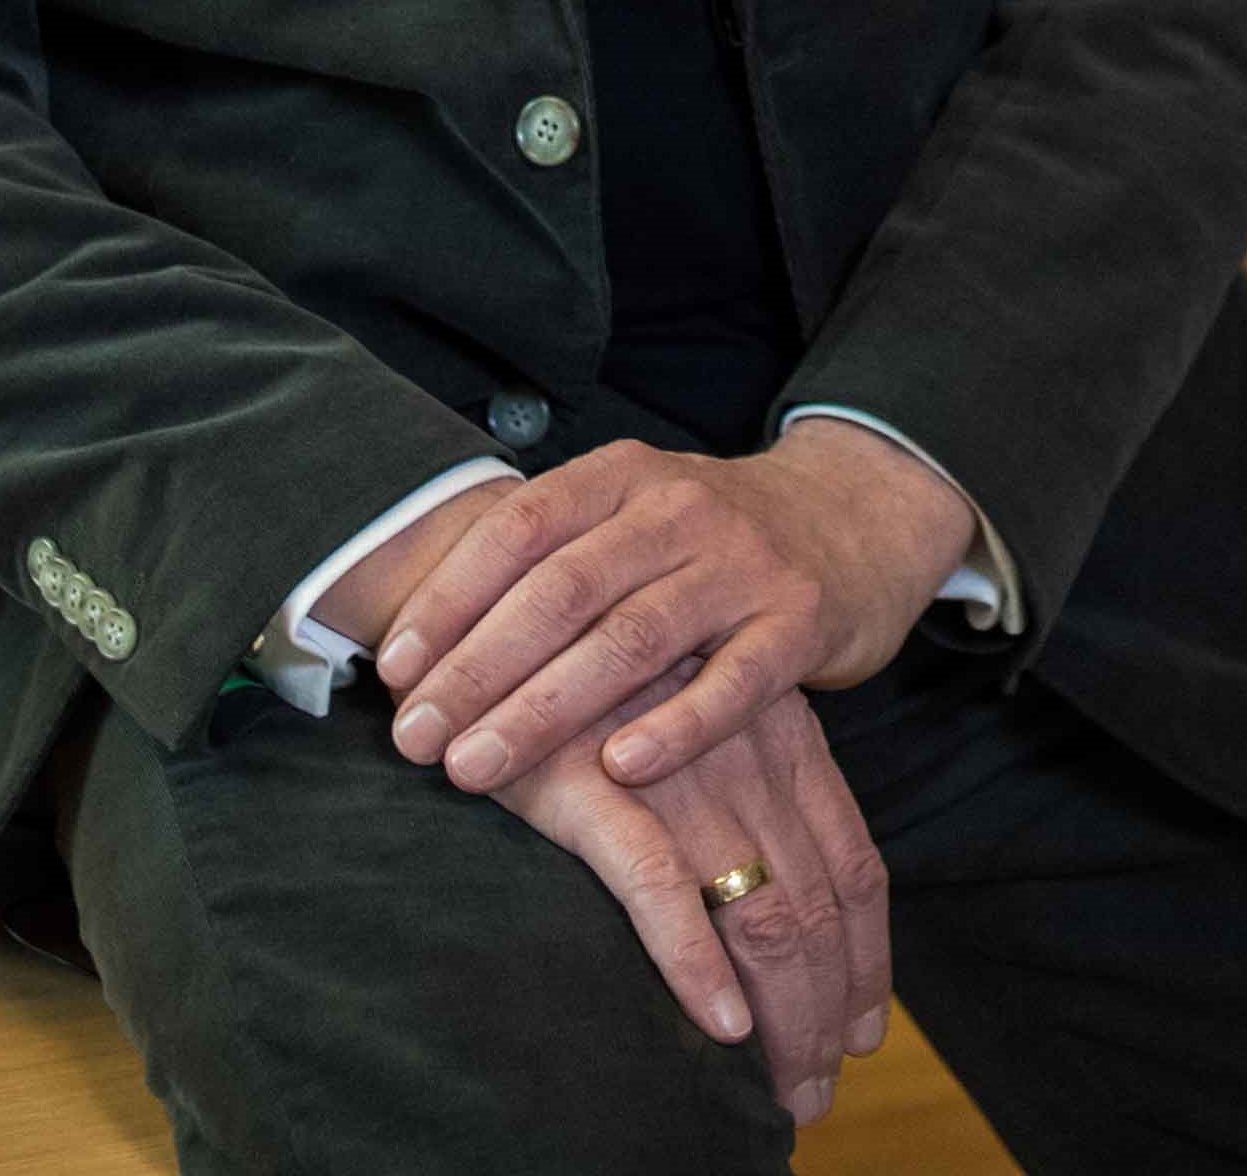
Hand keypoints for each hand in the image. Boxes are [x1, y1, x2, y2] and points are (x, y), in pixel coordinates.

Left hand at [371, 425, 977, 798]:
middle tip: (415, 740)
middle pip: (561, 592)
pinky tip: (620, 771)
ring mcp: (743, 563)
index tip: (391, 669)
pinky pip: (734, 680)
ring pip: (631, 639)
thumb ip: (547, 562)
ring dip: (544, 709)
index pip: (518, 530)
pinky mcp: (801, 620)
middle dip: (476, 670)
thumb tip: (419, 647)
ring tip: (478, 768)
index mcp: (621, 475)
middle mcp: (678, 507)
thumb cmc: (709, 539)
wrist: (855, 517)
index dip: (449, 598)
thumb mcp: (630, 515)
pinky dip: (676, 727)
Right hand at [483, 665, 893, 1125]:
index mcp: (785, 735)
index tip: (863, 1029)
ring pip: (762, 910)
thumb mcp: (700, 704)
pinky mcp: (600, 786)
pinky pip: (664, 889)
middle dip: (826, 1009)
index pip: (853, 865)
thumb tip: (769, 886)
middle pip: (818, 907)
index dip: (866, 956)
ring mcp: (683, 771)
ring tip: (784, 1091)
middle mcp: (752, 755)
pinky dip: (696, 963)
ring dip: (784, 1014)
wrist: (505, 580)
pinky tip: (721, 1025)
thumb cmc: (597, 655)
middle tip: (818, 1089)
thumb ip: (746, 775)